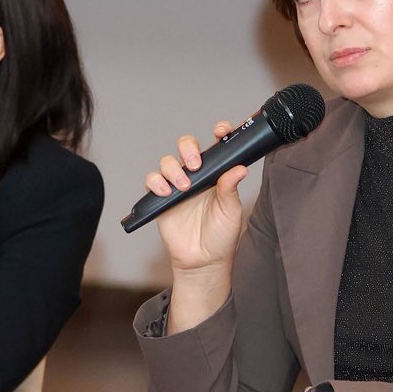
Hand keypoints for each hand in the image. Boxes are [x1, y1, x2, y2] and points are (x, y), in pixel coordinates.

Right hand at [145, 121, 249, 274]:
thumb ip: (231, 188)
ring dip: (173, 169)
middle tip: (195, 164)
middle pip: (185, 146)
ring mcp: (177, 185)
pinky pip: (152, 180)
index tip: (220, 130)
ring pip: (167, 161)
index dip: (217, 133)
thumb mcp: (231, 211)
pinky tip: (166, 192)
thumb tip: (240, 168)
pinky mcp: (161, 198)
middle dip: (188, 148)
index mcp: (216, 174)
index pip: (215, 146)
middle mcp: (195, 175)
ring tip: (184, 186)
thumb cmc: (221, 235)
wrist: (203, 261)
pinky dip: (156, 182)